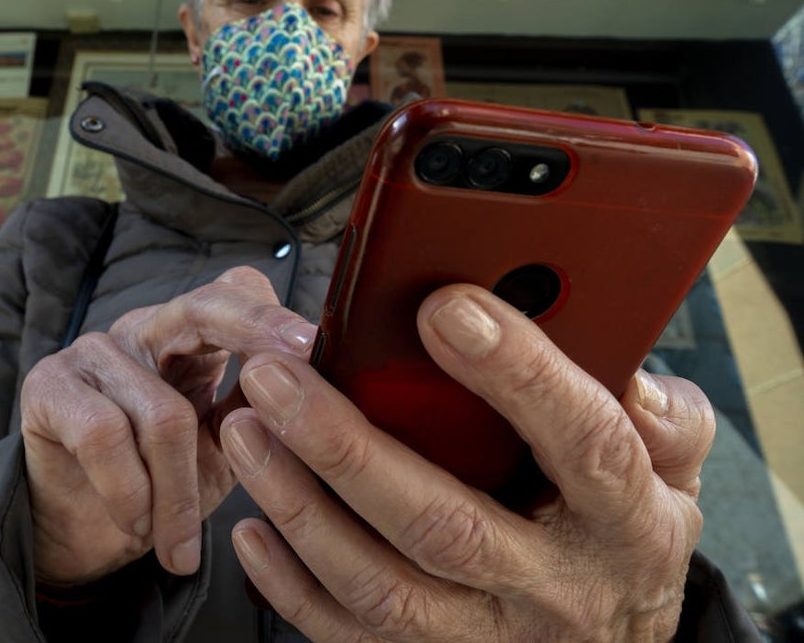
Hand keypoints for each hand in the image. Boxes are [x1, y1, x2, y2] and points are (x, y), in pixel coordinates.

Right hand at [20, 266, 315, 587]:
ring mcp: (94, 348)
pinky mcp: (49, 383)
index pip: (238, 292)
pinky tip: (137, 527)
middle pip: (203, 308)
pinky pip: (105, 436)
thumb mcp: (227, 452)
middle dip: (254, 336)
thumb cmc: (165, 484)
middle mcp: (147, 327)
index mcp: (196, 336)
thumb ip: (265, 414)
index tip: (317, 349)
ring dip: (177, 497)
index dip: (275, 317)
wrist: (83, 532)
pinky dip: (131, 495)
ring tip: (179, 547)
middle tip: (289, 395)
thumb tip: (325, 393)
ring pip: (164, 415)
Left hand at [220, 283, 713, 641]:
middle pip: (442, 522)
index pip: (581, 441)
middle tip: (278, 376)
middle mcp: (551, 586)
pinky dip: (290, 584)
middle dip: (347, 446)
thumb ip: (663, 414)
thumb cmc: (623, 530)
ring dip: (300, 504)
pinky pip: (350, 632)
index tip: (446, 309)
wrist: (612, 639)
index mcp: (623, 519)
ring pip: (380, 582)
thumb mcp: (674, 469)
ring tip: (245, 429)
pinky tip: (251, 525)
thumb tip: (627, 370)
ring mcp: (485, 633)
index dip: (517, 374)